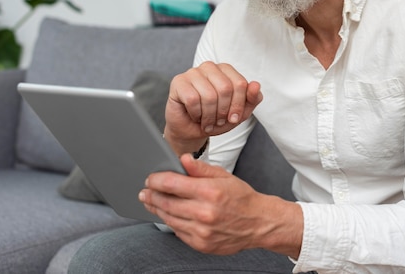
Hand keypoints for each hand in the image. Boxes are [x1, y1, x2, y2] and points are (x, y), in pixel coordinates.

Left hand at [139, 154, 302, 256]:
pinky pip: (178, 232)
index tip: (151, 178)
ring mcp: (202, 231)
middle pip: (166, 203)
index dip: (156, 180)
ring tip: (152, 202)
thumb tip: (183, 159)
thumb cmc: (242, 198)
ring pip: (169, 219)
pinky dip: (171, 222)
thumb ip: (200, 168)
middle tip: (145, 191)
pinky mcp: (201, 244)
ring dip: (157, 209)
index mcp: (209, 191)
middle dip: (152, 195)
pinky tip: (170, 215)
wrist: (259, 222)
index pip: (172, 184)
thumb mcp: (224, 176)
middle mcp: (204, 212)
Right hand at [164, 61, 261, 154]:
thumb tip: (256, 85)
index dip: (238, 105)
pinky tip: (195, 116)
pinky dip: (196, 114)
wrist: (191, 130)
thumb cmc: (215, 118)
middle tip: (218, 121)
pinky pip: (193, 99)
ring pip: (209, 95)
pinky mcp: (178, 82)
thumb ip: (252, 99)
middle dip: (223, 111)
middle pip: (225, 88)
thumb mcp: (239, 112)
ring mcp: (193, 72)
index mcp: (226, 70)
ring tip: (207, 121)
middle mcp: (210, 67)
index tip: (233, 118)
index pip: (240, 84)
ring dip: (209, 116)